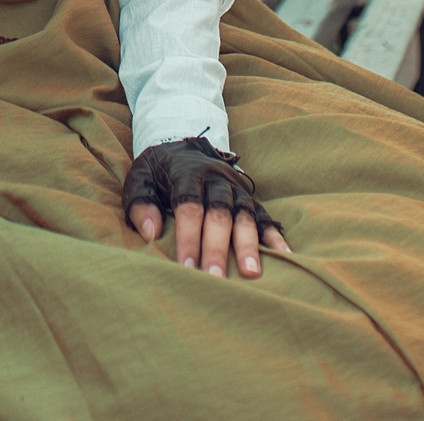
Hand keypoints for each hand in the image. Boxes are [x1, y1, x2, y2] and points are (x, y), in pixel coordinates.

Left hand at [121, 137, 288, 279]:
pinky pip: (264, 216)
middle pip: (220, 214)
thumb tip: (151, 234)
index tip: (186, 268)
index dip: (188, 237)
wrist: (182, 145)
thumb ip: (141, 205)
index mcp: (187, 173)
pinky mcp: (249, 198)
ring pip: (244, 215)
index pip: (190, 207)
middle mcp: (216, 179)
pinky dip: (274, 235)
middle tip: (216, 277)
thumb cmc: (157, 172)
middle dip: (218, 247)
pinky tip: (283, 256)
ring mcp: (236, 189)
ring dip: (248, 244)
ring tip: (250, 273)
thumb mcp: (139, 180)